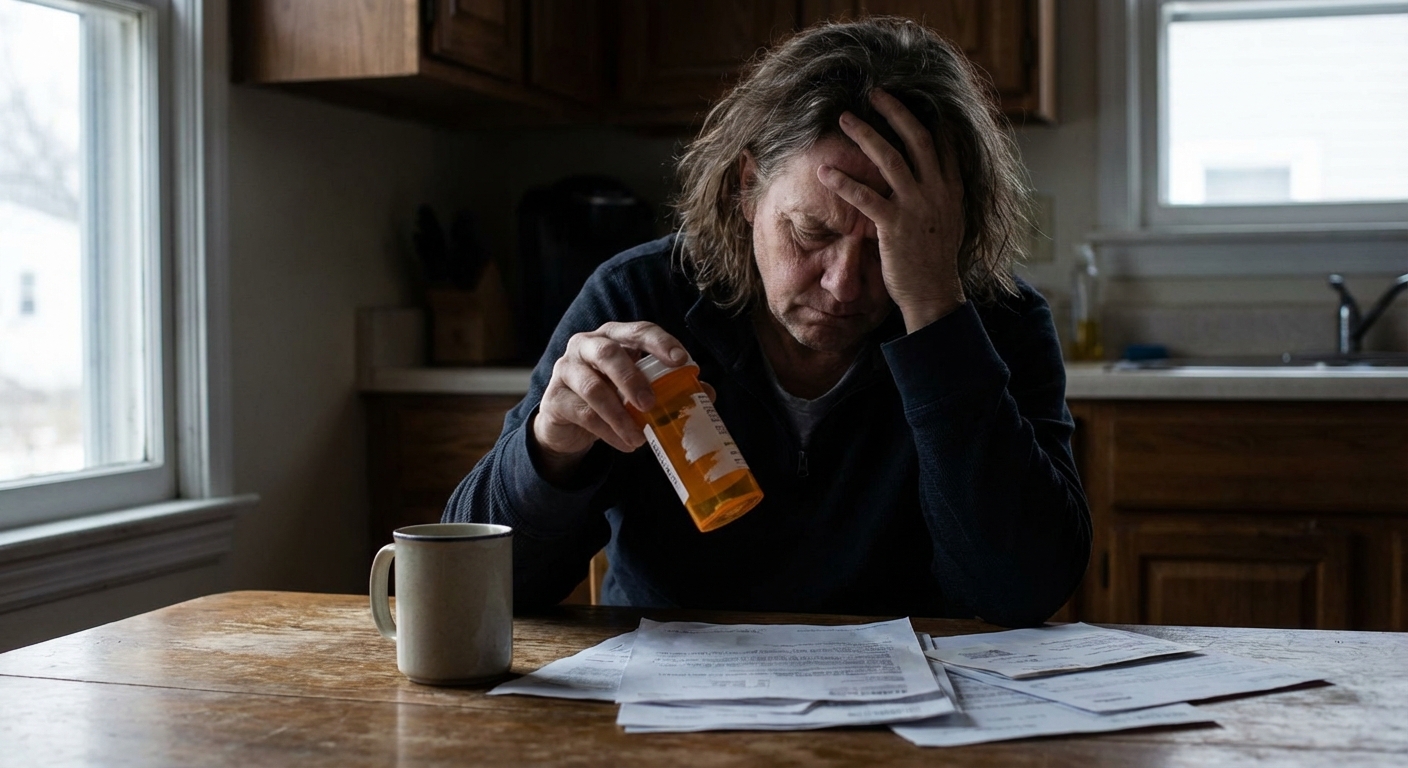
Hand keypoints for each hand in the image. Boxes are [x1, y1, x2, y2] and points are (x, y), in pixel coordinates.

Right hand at [531, 322, 709, 481]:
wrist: (567, 422)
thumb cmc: (609, 395)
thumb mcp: (636, 388)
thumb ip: (667, 387)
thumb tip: (707, 394)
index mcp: (613, 336)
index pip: (638, 331)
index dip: (660, 343)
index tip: (681, 361)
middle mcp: (586, 345)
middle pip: (608, 354)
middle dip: (633, 379)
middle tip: (651, 405)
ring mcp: (566, 369)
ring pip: (592, 388)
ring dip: (619, 415)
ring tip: (640, 438)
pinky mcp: (554, 398)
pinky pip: (582, 413)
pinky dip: (607, 431)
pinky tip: (625, 445)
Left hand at [817, 88, 965, 331]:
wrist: (934, 294)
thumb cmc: (935, 259)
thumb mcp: (949, 219)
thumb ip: (940, 192)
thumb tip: (931, 173)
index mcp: (951, 188)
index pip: (943, 142)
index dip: (927, 115)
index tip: (911, 95)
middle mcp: (936, 192)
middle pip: (917, 138)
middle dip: (895, 112)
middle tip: (874, 93)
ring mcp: (916, 208)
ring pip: (890, 159)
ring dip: (865, 135)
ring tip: (843, 118)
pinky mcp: (894, 227)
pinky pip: (866, 197)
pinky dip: (843, 182)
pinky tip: (824, 171)